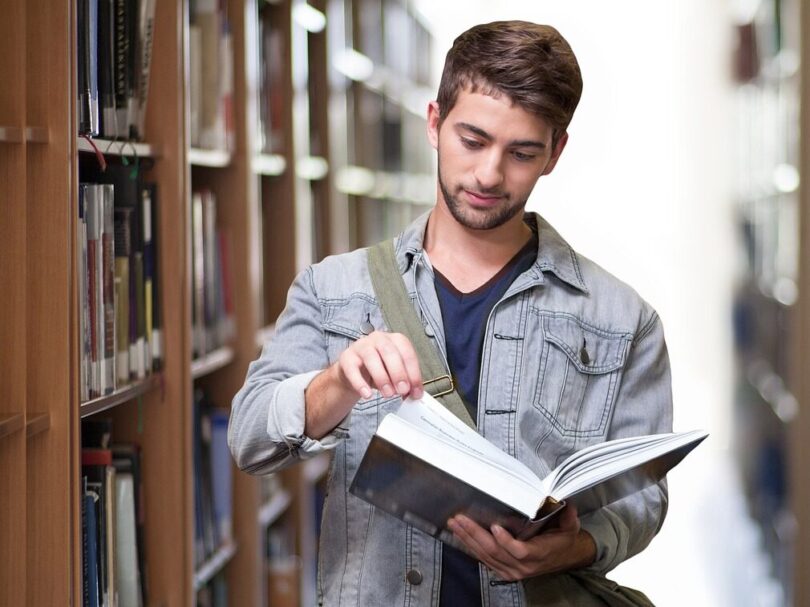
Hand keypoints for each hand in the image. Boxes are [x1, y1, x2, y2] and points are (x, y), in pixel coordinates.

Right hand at [305, 331, 422, 438]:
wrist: (354, 372)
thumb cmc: (379, 370)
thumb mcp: (395, 375)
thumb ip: (406, 382)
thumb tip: (415, 394)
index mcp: (395, 340)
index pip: (407, 353)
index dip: (413, 373)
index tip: (416, 391)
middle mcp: (379, 338)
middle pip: (389, 352)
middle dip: (398, 373)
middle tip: (403, 390)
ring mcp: (361, 346)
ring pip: (371, 358)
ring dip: (382, 378)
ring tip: (388, 394)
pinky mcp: (347, 357)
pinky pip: (352, 369)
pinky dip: (360, 383)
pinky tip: (367, 394)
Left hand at [446, 505, 595, 580]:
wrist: (564, 557)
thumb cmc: (563, 541)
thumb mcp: (570, 527)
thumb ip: (568, 516)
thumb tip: (566, 503)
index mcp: (539, 554)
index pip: (519, 551)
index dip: (506, 541)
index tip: (495, 527)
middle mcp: (523, 565)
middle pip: (495, 551)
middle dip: (475, 534)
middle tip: (461, 519)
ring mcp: (512, 570)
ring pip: (486, 556)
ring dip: (468, 539)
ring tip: (455, 524)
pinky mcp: (504, 570)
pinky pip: (484, 559)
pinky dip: (471, 547)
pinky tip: (461, 535)